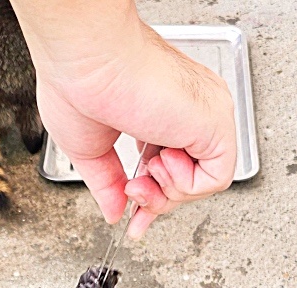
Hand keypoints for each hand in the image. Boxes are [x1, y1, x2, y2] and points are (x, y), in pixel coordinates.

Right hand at [30, 20, 237, 238]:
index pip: (170, 167)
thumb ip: (108, 184)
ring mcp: (204, 116)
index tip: (132, 220)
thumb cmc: (78, 82)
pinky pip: (218, 178)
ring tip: (142, 171)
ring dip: (168, 192)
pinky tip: (161, 162)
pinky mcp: (214, 122)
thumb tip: (115, 212)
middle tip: (132, 193)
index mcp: (161, 111)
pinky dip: (185, 186)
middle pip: (189, 179)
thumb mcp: (90, 148)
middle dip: (158, 202)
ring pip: (205, 181)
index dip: (152, 199)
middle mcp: (188, 112)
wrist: (84, 59)